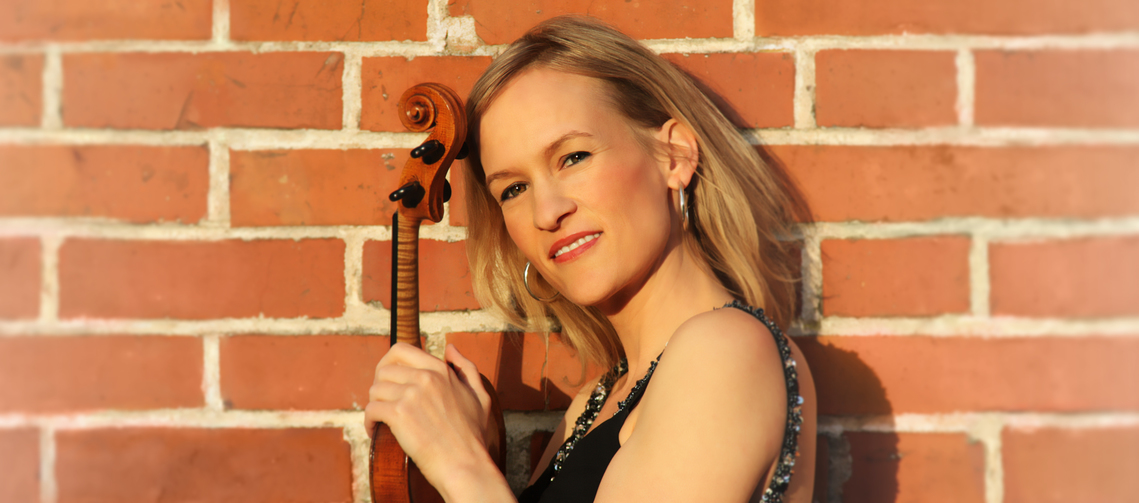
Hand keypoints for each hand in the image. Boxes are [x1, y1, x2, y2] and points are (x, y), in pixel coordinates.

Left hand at [365, 343, 494, 482]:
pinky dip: (369, 422)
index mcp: (440, 370)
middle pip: (383, 370)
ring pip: (375, 390)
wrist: (465, 465)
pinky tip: (375, 431)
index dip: (388, 363)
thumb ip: (466, 368)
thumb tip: (450, 348)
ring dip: (375, 405)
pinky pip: (371, 409)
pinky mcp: (399, 415)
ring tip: (381, 420)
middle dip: (379, 386)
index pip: (401, 350)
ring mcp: (411, 395)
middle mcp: (425, 377)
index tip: (389, 380)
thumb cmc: (473, 436)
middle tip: (383, 403)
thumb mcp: (479, 395)